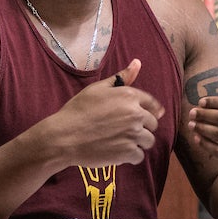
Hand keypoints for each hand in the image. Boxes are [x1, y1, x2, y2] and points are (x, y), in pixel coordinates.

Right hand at [41, 59, 165, 167]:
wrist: (64, 137)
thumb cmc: (78, 110)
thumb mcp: (97, 89)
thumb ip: (121, 77)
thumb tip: (137, 62)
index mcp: (129, 96)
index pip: (153, 104)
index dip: (149, 111)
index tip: (143, 116)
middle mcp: (135, 114)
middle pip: (153, 124)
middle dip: (142, 127)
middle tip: (123, 130)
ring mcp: (133, 135)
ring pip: (148, 141)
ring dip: (138, 142)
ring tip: (120, 141)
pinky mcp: (128, 153)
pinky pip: (139, 156)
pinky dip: (130, 156)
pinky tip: (116, 151)